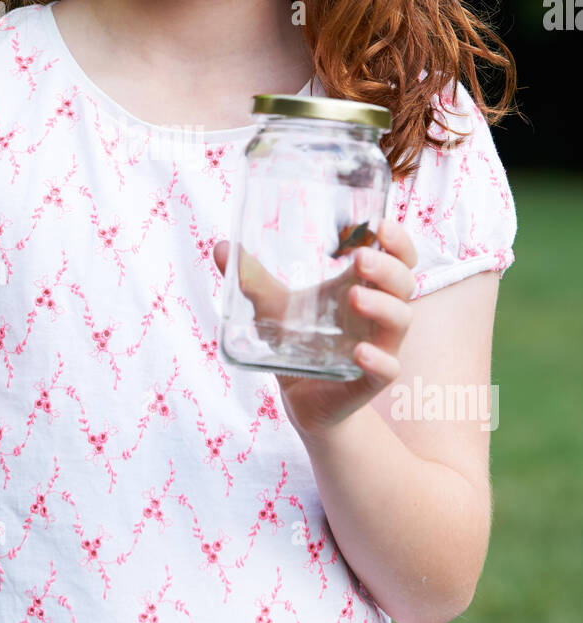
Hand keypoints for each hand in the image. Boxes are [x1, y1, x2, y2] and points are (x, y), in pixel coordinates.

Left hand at [213, 218, 416, 435]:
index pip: (398, 257)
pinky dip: (378, 359)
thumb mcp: (273, 307)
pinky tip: (360, 351)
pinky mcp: (371, 379)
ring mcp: (379, 346)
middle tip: (360, 259)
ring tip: (354, 295)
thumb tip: (219, 247)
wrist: (300, 398)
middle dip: (388, 267)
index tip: (381, 224)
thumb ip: (251, 278)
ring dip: (383, 305)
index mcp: (363, 287)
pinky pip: (388, 368)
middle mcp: (378, 314)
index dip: (398, 240)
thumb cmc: (299, 342)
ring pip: (400, 320)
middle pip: (404, 282)